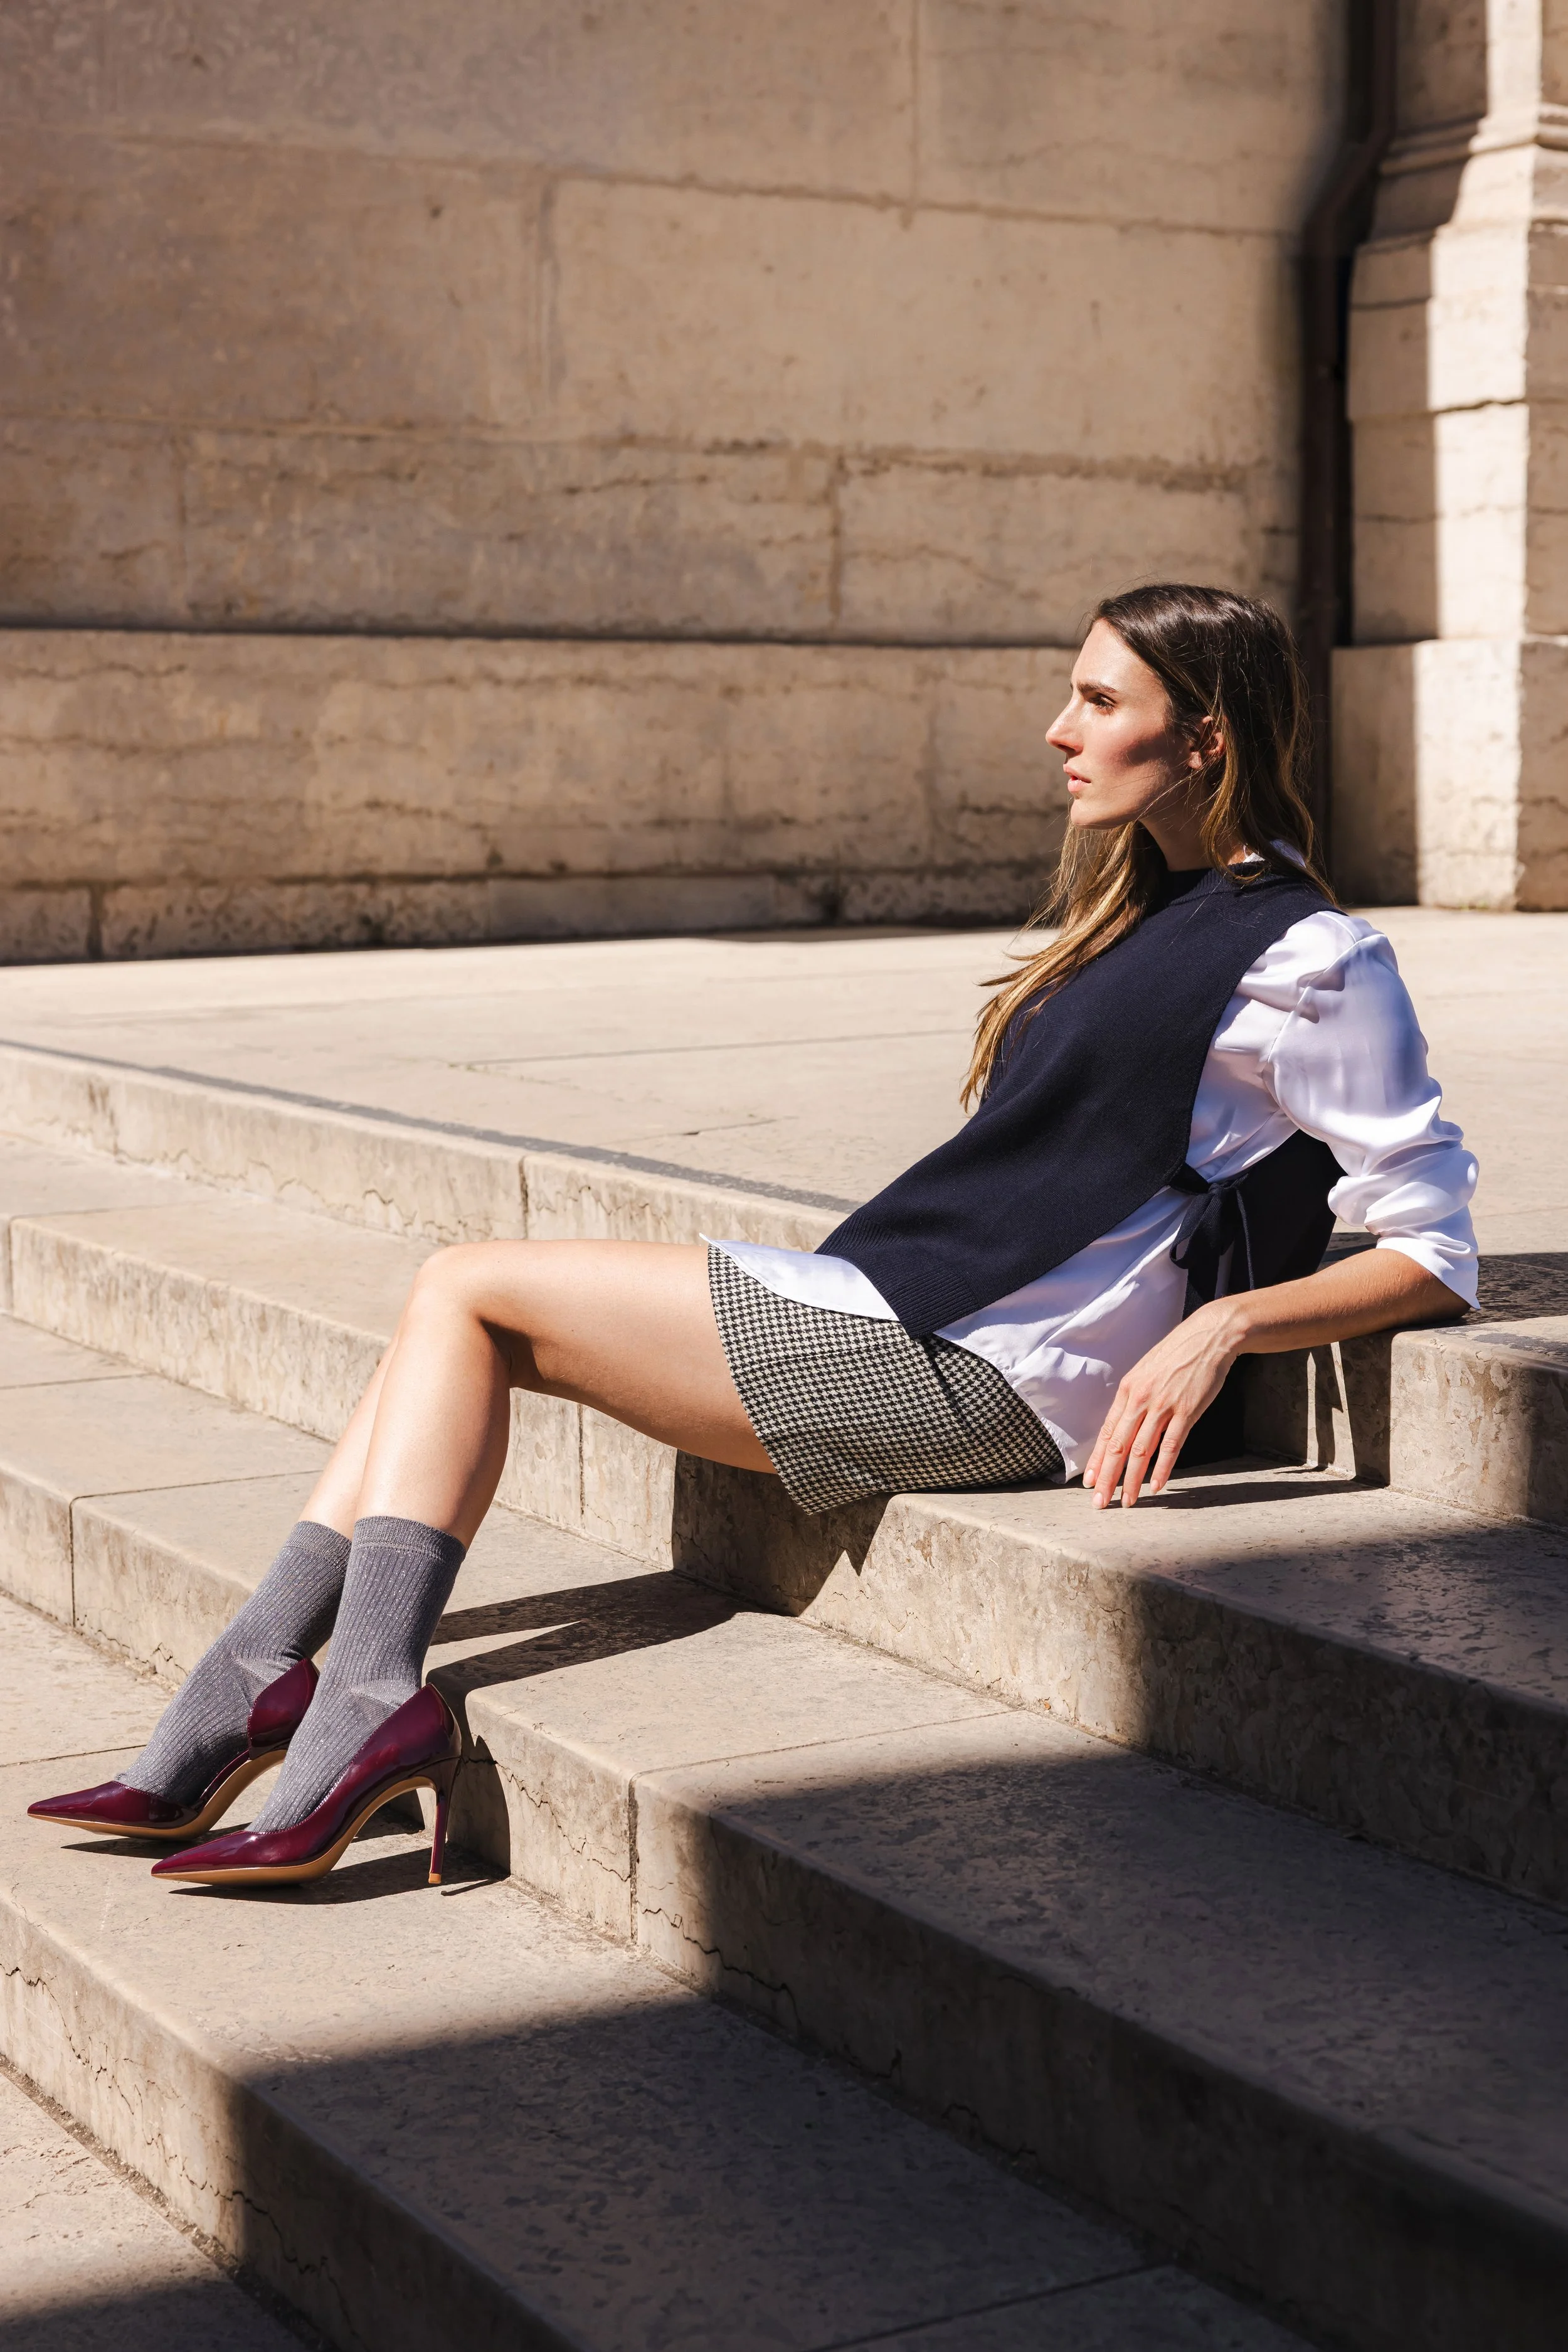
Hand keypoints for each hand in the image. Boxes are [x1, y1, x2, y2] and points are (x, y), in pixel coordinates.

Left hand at [1083, 1300, 1242, 1508]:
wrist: (1208, 1336)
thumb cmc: (1177, 1355)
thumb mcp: (1146, 1372)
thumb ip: (1134, 1399)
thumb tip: (1124, 1425)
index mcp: (1127, 1390)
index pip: (1107, 1433)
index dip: (1096, 1461)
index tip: (1088, 1483)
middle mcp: (1140, 1399)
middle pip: (1119, 1446)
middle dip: (1106, 1478)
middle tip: (1099, 1502)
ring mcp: (1163, 1406)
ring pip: (1141, 1451)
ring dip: (1132, 1480)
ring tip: (1126, 1501)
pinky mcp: (1187, 1411)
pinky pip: (1171, 1445)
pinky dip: (1162, 1468)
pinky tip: (1156, 1486)